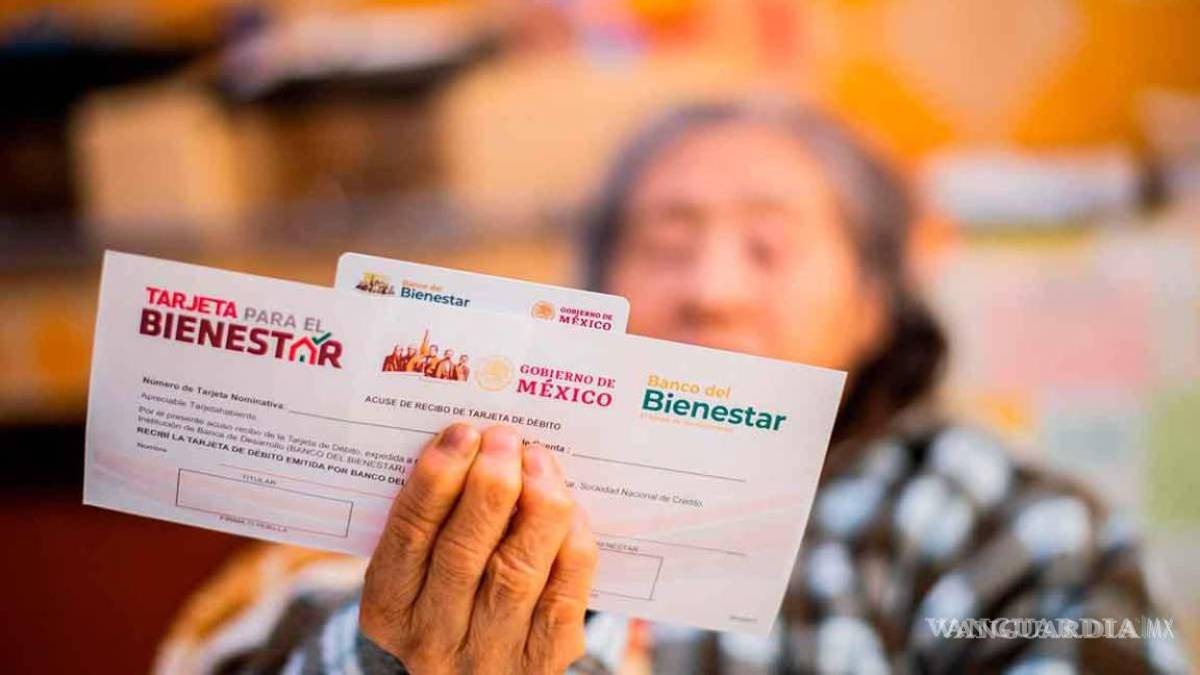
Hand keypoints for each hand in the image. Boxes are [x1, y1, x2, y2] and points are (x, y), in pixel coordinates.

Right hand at [360, 423, 598, 674]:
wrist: (480, 672)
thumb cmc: (449, 592)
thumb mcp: (419, 569)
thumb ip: (435, 519)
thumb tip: (477, 446)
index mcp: (390, 608)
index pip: (408, 536)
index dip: (435, 480)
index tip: (462, 434)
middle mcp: (434, 638)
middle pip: (461, 553)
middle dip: (488, 486)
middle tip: (505, 438)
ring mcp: (491, 653)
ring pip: (516, 572)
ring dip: (533, 504)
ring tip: (538, 459)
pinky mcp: (544, 658)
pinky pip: (562, 594)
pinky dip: (568, 543)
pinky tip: (568, 506)